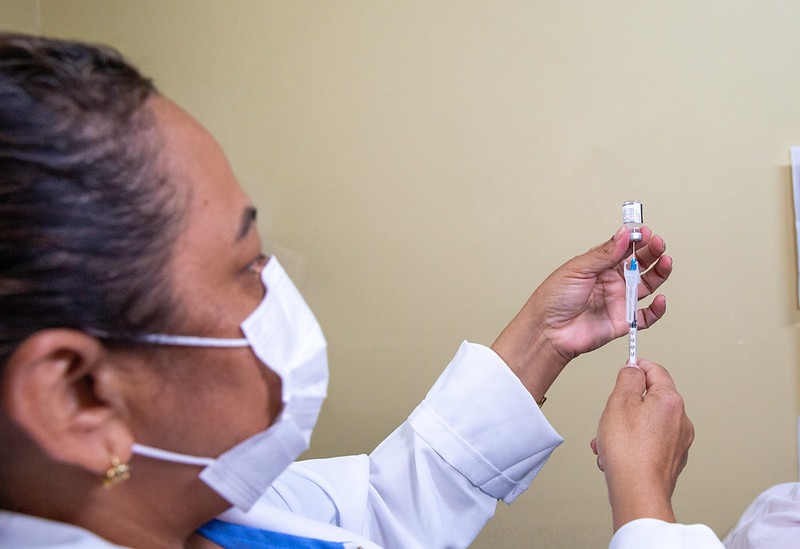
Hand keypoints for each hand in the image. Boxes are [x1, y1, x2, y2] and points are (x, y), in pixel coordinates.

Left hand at [492, 226, 671, 399]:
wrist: (548, 331)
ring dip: (659, 273)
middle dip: (652, 252)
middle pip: (640, 264)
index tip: (644, 233)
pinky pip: (646, 316)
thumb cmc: (553, 299)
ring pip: (648, 285)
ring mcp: (619, 301)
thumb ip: (604, 253)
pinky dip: (657, 309)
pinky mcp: (623, 321)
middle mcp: (612, 281)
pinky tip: (660, 299)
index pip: (624, 248)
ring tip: (665, 262)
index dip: (636, 240)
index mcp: (599, 266)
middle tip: (658, 244)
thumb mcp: (578, 269)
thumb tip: (624, 234)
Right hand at [591, 360, 694, 530]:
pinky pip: (649, 442)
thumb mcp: (619, 401)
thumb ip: (628, 378)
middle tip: (610, 414)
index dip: (638, 365)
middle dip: (625, 404)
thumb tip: (634, 369)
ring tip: (608, 441)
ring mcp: (679, 442)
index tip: (627, 366)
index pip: (656, 370)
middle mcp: (681, 420)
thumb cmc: (628, 450)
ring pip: (646, 422)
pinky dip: (633, 443)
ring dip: (625, 426)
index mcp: (670, 400)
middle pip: (650, 398)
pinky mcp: (672, 460)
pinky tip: (616, 455)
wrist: (637, 491)